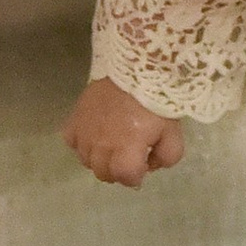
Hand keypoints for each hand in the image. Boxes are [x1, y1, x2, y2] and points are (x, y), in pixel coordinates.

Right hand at [63, 76, 184, 185]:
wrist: (136, 68)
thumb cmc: (157, 102)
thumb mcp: (173, 134)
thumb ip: (166, 158)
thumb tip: (150, 165)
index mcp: (126, 151)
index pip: (125, 178)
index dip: (136, 176)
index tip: (143, 164)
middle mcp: (101, 146)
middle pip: (103, 173)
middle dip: (118, 171)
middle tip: (128, 156)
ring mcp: (85, 133)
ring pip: (86, 160)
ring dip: (100, 158)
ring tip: (112, 144)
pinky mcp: (75, 118)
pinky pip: (72, 141)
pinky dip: (81, 143)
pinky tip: (94, 134)